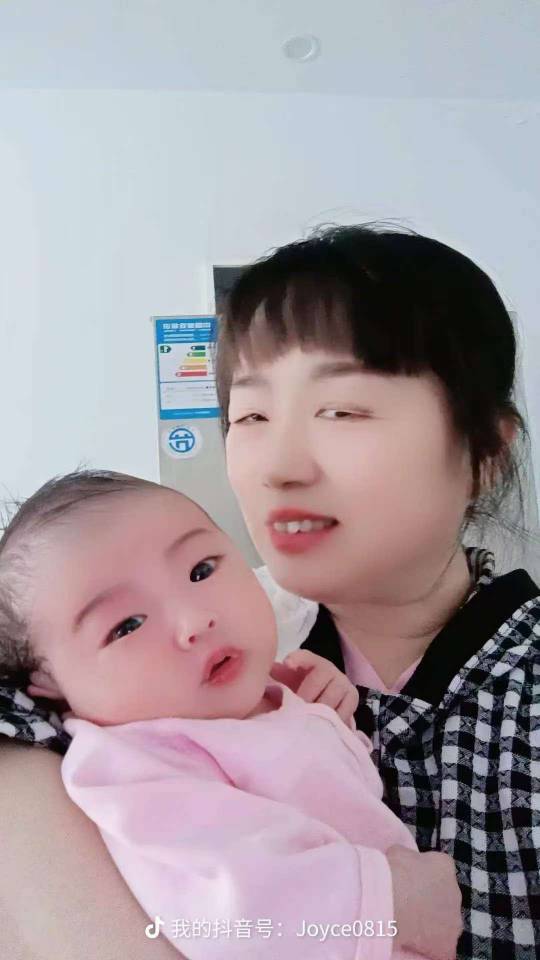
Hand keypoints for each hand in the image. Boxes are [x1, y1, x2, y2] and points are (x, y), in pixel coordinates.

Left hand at [270, 650, 358, 724]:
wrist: (323, 700)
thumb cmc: (300, 689)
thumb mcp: (287, 681)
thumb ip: (274, 678)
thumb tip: (256, 681)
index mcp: (311, 662)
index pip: (305, 656)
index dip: (297, 658)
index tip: (287, 664)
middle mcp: (329, 669)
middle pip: (319, 678)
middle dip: (306, 696)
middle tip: (295, 711)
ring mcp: (343, 683)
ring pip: (332, 696)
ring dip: (319, 710)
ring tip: (308, 722)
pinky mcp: (352, 698)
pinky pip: (345, 710)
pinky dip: (334, 720)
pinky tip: (324, 728)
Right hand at [387, 845, 461, 959]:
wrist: (393, 900)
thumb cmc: (394, 872)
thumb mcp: (397, 852)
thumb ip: (407, 857)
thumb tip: (404, 861)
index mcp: (444, 865)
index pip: (440, 868)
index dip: (425, 875)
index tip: (411, 880)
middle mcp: (456, 892)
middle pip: (445, 896)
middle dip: (431, 899)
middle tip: (410, 903)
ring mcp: (454, 920)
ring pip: (446, 922)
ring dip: (433, 923)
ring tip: (411, 924)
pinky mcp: (448, 945)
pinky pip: (442, 947)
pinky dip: (431, 947)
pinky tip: (416, 944)